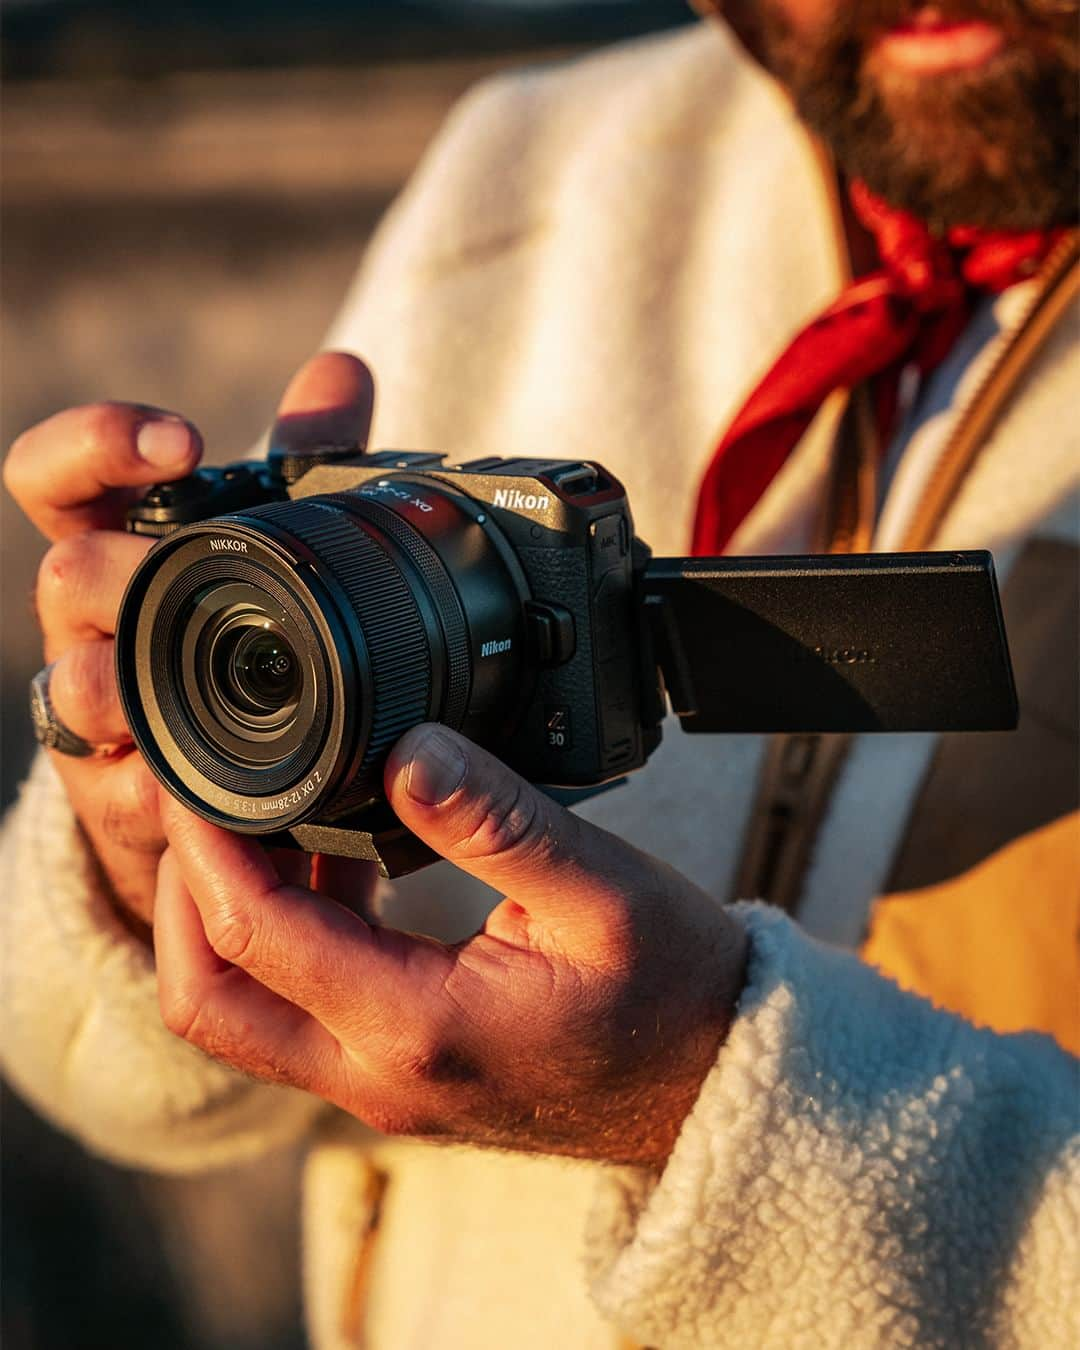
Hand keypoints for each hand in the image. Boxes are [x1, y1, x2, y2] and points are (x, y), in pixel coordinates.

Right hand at [4, 352, 374, 927]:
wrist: (216, 778)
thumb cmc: (232, 640)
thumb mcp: (269, 547)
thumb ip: (300, 460)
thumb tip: (341, 368)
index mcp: (114, 550)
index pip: (55, 476)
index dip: (96, 444)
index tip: (182, 440)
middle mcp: (86, 625)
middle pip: (66, 576)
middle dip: (127, 575)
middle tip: (189, 572)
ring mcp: (94, 714)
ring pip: (76, 687)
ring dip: (125, 682)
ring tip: (172, 681)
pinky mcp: (117, 799)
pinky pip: (123, 792)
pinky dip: (162, 787)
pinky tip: (192, 785)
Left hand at [155, 724, 748, 1166]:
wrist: (712, 1085)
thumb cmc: (673, 991)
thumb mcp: (602, 889)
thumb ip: (498, 819)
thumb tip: (408, 750)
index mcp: (419, 1025)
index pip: (252, 935)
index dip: (206, 844)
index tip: (197, 769)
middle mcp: (378, 1074)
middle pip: (205, 1000)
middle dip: (179, 895)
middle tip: (203, 800)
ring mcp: (382, 1086)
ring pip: (242, 1016)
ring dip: (225, 918)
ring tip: (266, 817)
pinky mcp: (398, 1076)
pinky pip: (298, 1015)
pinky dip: (282, 940)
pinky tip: (333, 865)